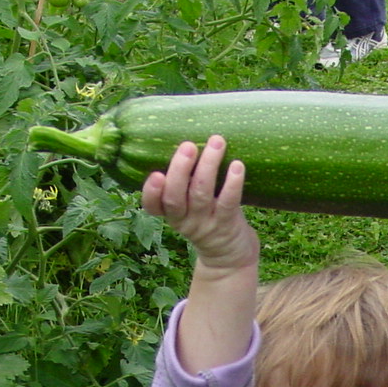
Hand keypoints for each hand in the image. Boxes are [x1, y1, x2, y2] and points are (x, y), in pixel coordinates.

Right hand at [141, 136, 258, 271]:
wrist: (230, 256)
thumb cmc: (209, 218)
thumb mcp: (190, 204)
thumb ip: (183, 179)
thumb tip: (186, 130)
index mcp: (171, 213)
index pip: (152, 205)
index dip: (150, 192)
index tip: (155, 174)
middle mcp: (185, 220)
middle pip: (175, 196)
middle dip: (180, 169)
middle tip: (188, 145)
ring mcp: (206, 224)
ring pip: (201, 194)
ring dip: (208, 166)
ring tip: (216, 142)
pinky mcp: (227, 225)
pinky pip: (228, 203)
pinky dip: (233, 183)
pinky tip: (237, 166)